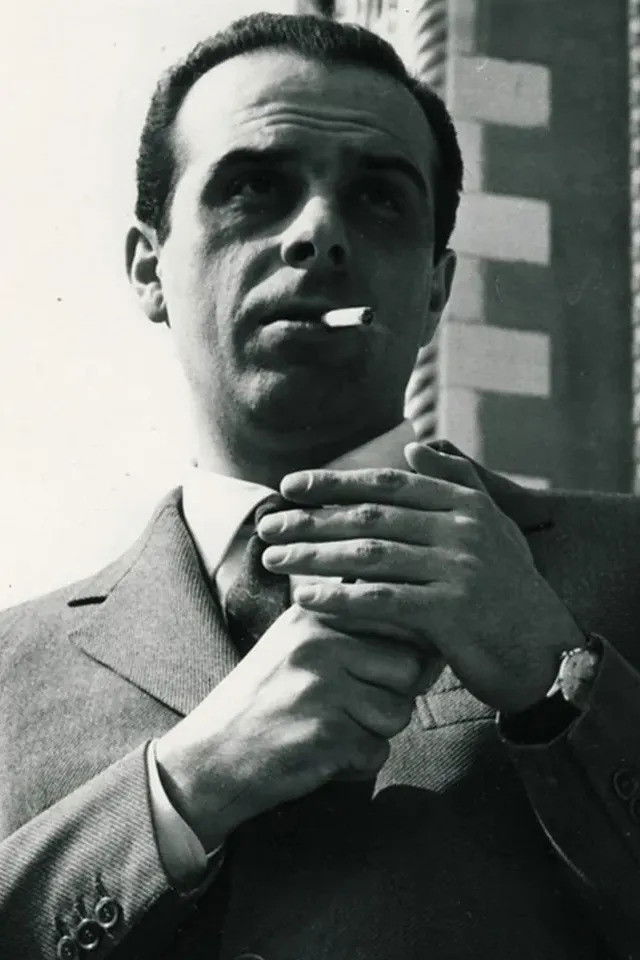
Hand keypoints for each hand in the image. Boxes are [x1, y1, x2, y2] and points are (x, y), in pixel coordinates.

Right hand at [155, 605, 423, 850]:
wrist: (208, 757)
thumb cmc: (263, 701)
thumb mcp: (298, 646)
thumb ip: (355, 635)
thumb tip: (433, 647)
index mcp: (315, 613)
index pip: (399, 621)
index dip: (403, 655)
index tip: (377, 673)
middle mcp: (319, 642)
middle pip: (409, 668)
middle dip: (393, 696)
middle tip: (350, 709)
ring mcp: (320, 687)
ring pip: (398, 713)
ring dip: (374, 732)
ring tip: (330, 729)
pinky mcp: (323, 734)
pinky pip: (376, 752)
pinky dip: (355, 764)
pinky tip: (319, 755)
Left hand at [258, 443, 583, 713]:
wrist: (546, 653)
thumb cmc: (509, 589)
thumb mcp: (494, 527)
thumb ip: (456, 483)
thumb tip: (413, 450)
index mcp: (466, 504)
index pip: (388, 485)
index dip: (334, 482)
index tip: (290, 486)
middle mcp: (462, 529)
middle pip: (370, 517)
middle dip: (311, 520)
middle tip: (268, 526)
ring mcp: (458, 569)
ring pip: (368, 555)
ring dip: (314, 556)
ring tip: (273, 559)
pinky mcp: (451, 612)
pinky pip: (380, 601)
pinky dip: (337, 598)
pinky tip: (304, 598)